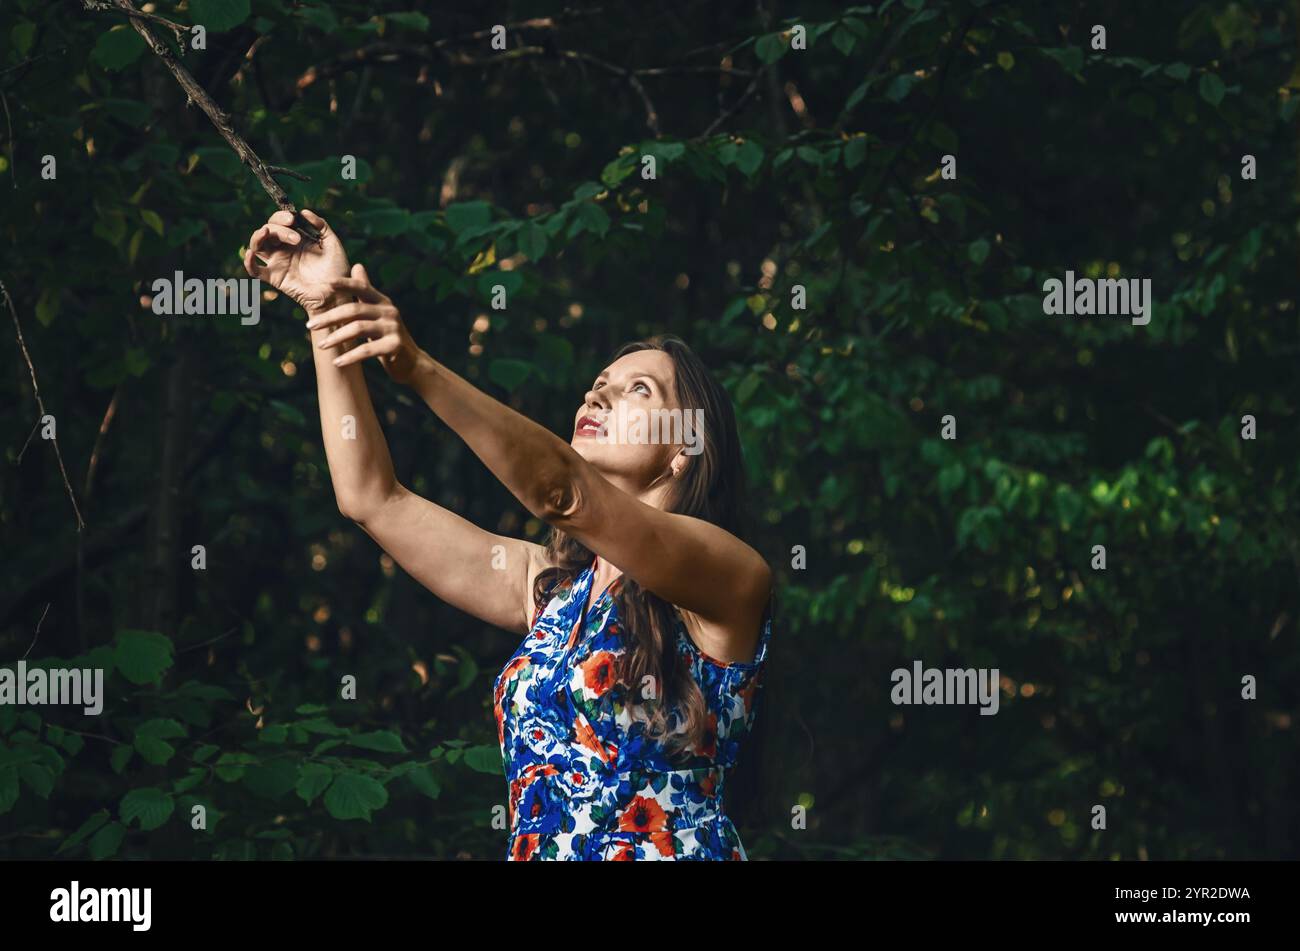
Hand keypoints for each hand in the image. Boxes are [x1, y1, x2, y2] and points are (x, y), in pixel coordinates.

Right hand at [243, 208, 348, 312]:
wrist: (337, 294)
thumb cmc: (336, 270)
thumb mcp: (332, 243)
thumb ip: (321, 225)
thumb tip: (304, 211)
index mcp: (296, 238)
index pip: (280, 221)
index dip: (282, 216)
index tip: (293, 218)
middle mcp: (284, 248)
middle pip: (268, 230)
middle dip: (279, 228)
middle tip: (296, 238)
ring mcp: (278, 262)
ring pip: (257, 245)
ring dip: (259, 236)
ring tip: (267, 232)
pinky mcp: (275, 277)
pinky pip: (255, 270)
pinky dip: (248, 262)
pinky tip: (250, 254)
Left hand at [307, 263, 426, 383]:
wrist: (411, 362)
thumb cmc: (388, 336)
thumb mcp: (378, 312)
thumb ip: (366, 293)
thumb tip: (357, 266)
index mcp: (383, 302)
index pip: (362, 288)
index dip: (345, 284)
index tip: (326, 284)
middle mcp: (389, 312)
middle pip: (354, 310)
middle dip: (330, 318)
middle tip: (311, 325)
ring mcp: (393, 328)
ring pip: (358, 329)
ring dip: (336, 337)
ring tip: (321, 346)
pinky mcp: (395, 346)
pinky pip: (367, 350)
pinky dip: (350, 356)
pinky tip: (337, 362)